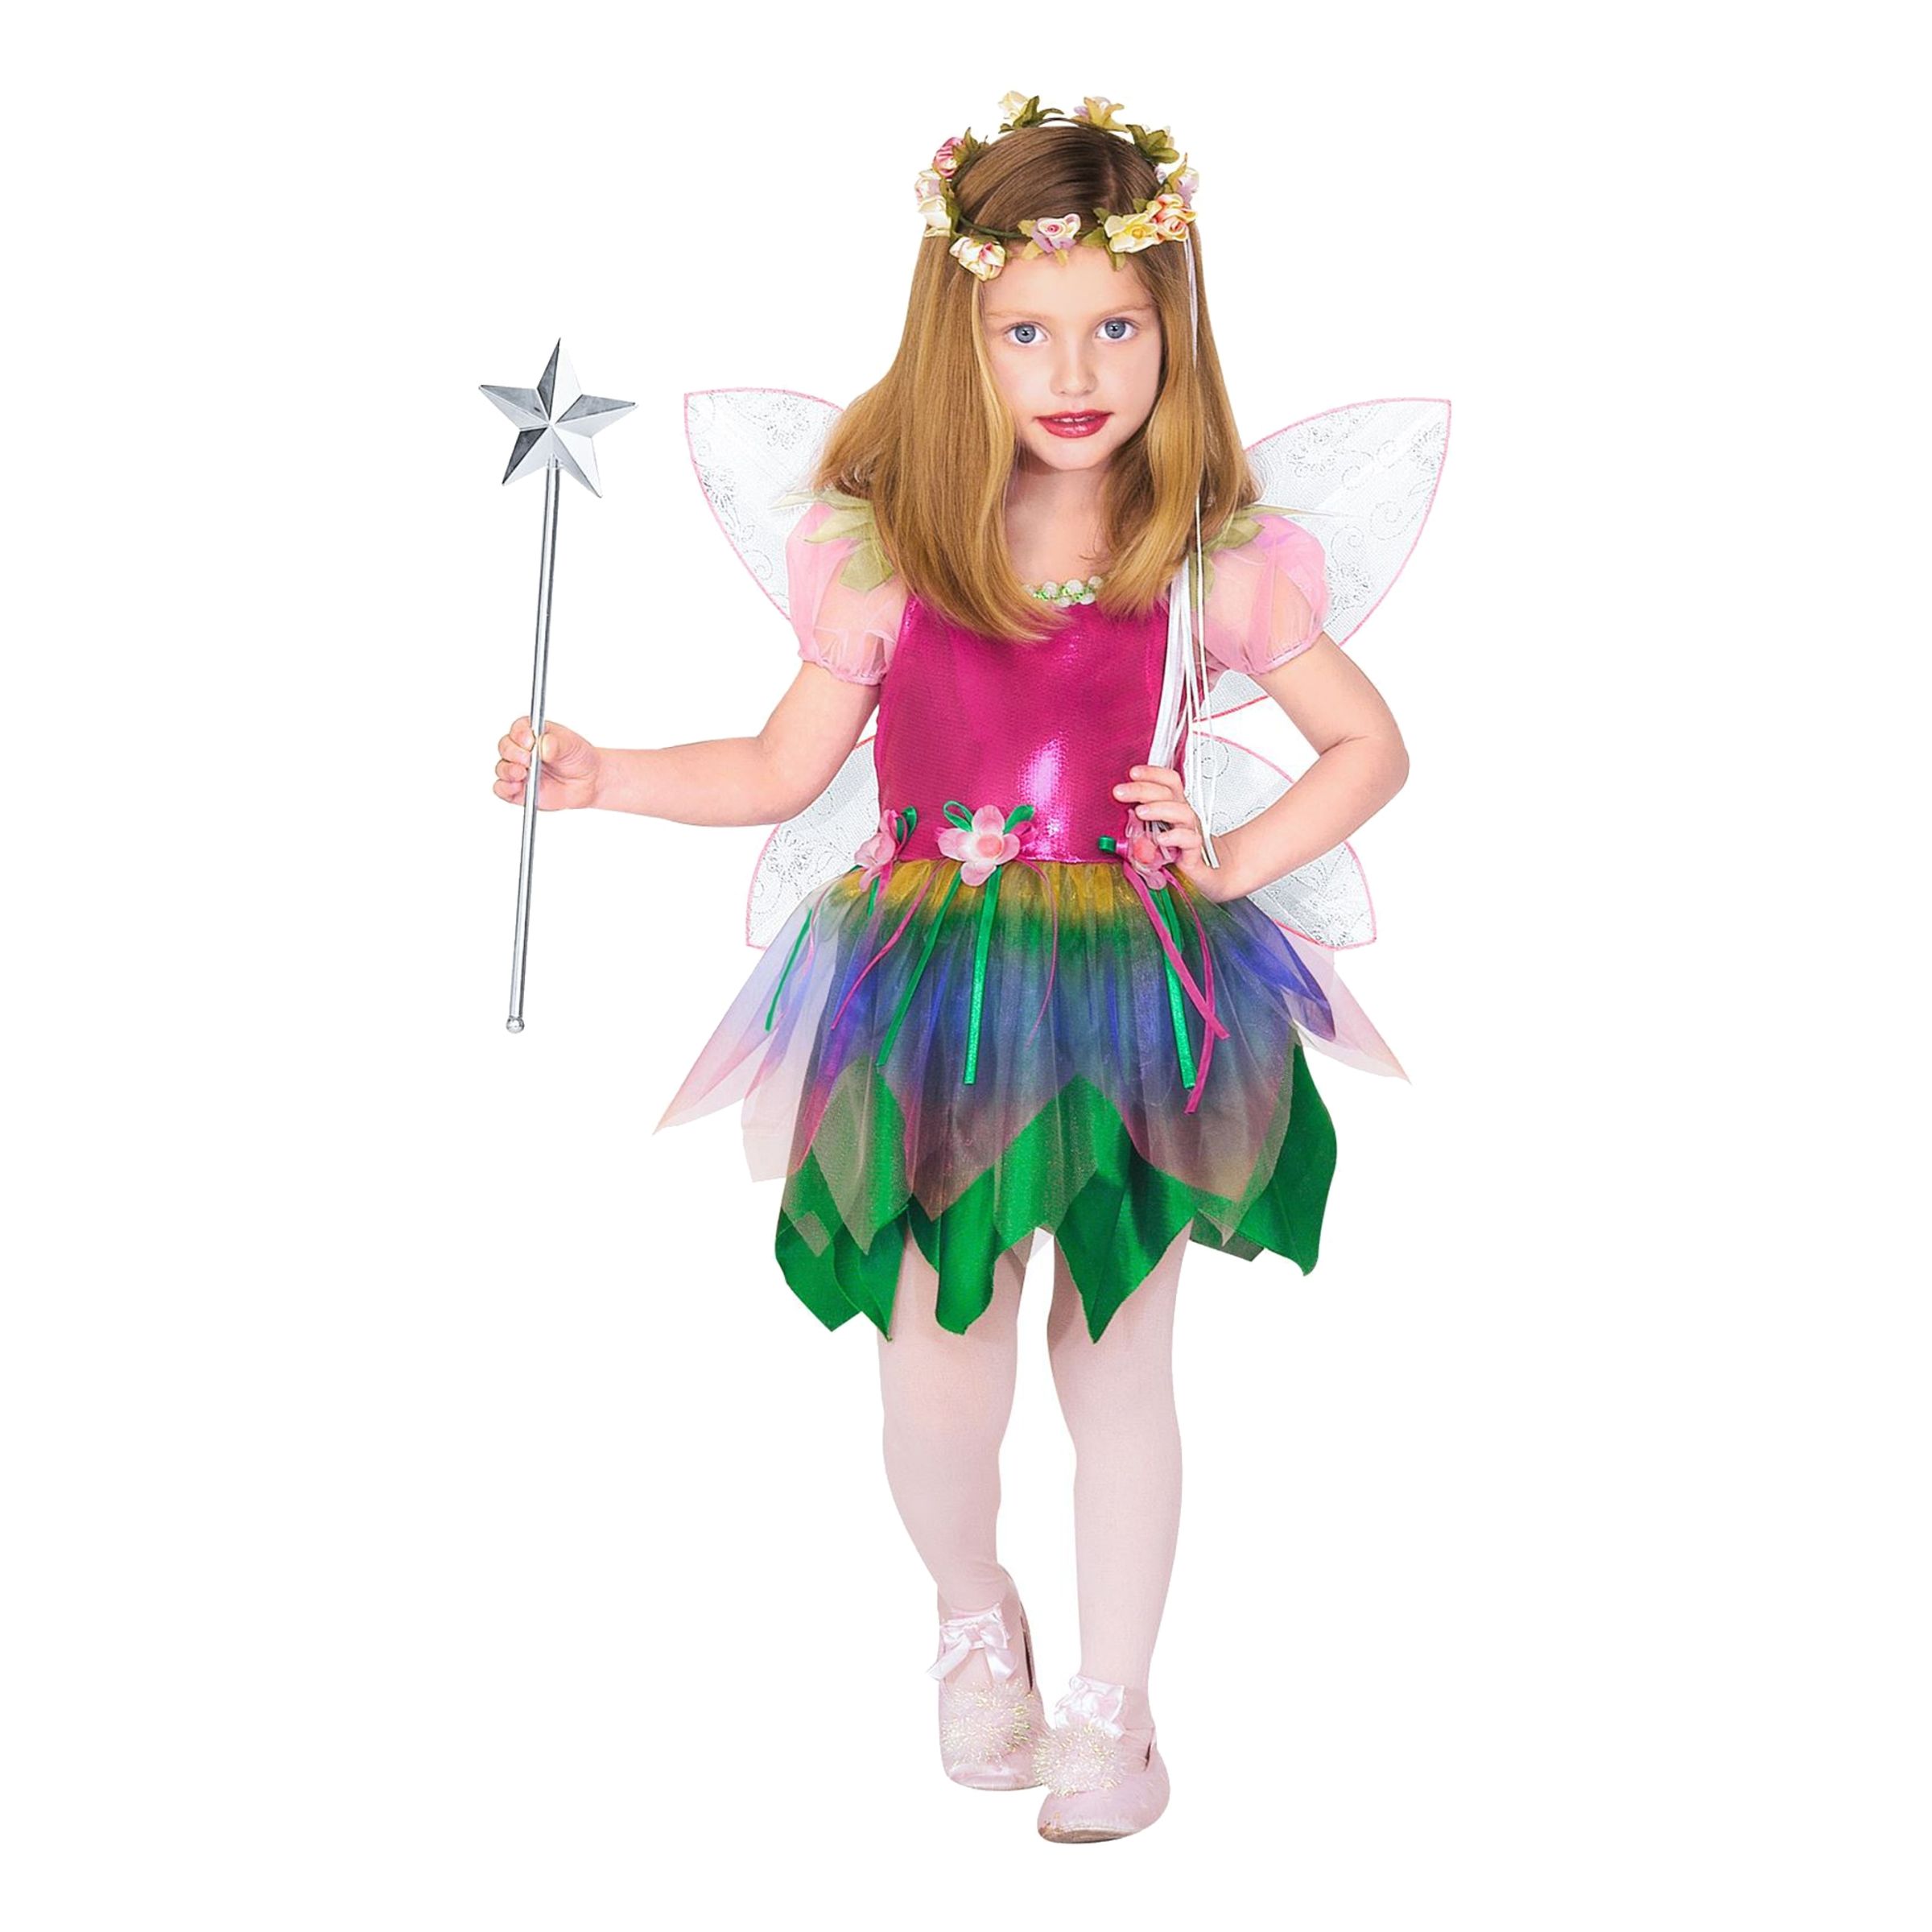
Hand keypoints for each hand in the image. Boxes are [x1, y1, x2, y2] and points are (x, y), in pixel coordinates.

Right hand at [493, 715, 602, 809]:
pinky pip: (503, 789)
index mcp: (533, 734)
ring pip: (501, 768)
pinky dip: (505, 788)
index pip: (518, 729)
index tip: (529, 742)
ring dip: (508, 770)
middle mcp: (522, 751)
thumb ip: (557, 743)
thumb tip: (544, 745)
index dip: (520, 734)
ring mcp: (519, 770)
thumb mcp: (572, 745)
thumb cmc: (578, 758)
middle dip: (513, 753)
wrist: (588, 782)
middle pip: (505, 747)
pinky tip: (516, 787)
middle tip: (527, 759)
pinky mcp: (518, 790)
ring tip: (522, 773)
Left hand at [1112, 764, 1236, 902]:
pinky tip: (1161, 839)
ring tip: (1140, 812)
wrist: (1204, 876)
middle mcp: (1184, 817)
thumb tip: (1116, 814)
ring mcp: (1191, 833)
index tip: (1133, 773)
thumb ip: (1138, 824)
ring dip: (1159, 808)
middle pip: (1169, 793)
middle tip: (1121, 792)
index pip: (1169, 782)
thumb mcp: (1152, 834)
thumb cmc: (1175, 854)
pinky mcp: (1194, 854)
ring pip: (1182, 813)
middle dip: (1143, 789)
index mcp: (1174, 808)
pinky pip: (1190, 841)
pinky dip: (1176, 837)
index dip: (1153, 773)